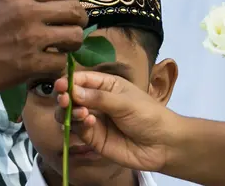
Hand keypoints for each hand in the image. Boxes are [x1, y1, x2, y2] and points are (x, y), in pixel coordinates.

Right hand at [0, 0, 87, 94]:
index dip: (70, 2)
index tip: (69, 11)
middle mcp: (28, 10)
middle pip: (74, 11)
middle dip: (79, 21)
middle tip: (73, 29)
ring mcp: (31, 37)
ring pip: (74, 37)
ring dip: (72, 44)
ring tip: (63, 48)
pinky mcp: (30, 63)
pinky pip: (61, 62)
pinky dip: (58, 65)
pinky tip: (49, 65)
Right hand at [54, 71, 180, 171]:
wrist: (163, 145)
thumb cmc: (148, 115)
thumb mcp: (125, 101)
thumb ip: (98, 97)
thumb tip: (72, 91)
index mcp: (105, 85)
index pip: (81, 79)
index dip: (68, 81)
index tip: (60, 85)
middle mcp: (95, 101)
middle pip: (70, 97)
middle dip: (65, 97)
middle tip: (64, 99)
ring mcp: (93, 120)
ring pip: (69, 114)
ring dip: (69, 112)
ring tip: (81, 113)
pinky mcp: (93, 138)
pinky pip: (78, 130)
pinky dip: (79, 125)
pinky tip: (89, 122)